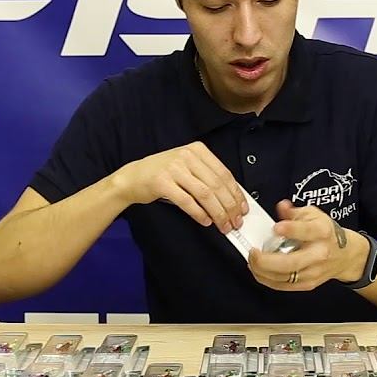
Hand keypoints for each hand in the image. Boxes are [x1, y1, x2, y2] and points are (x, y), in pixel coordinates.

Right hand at [109, 142, 246, 233]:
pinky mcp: (162, 182)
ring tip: (223, 225)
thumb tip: (232, 198)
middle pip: (217, 185)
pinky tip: (206, 221)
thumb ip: (207, 176)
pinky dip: (199, 213)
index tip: (242, 209)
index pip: (224, 173)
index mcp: (197, 150)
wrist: (133, 177)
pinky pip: (187, 201)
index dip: (236, 193)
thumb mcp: (187, 166)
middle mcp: (187, 156)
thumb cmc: (164, 174)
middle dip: (229, 207)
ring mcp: (174, 168)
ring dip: (218, 213)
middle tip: (235, 222)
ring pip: (205, 194)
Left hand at [247, 200, 367, 290]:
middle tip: (254, 252)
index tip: (276, 227)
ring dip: (262, 271)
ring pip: (284, 277)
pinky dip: (267, 280)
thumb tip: (282, 207)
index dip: (291, 229)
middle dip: (266, 260)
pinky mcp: (308, 284)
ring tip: (252, 261)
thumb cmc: (327, 234)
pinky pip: (283, 286)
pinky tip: (259, 271)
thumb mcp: (313, 215)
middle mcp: (319, 253)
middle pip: (291, 262)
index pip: (307, 231)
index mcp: (322, 232)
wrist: (346, 255)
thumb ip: (294, 212)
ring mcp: (313, 271)